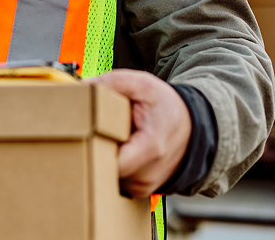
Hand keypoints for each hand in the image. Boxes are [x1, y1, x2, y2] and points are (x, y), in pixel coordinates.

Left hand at [85, 69, 190, 198]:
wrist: (192, 128)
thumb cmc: (167, 107)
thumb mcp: (143, 84)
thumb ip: (112, 83)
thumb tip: (81, 88)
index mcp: (150, 148)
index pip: (109, 161)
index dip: (93, 145)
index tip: (87, 130)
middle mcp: (147, 174)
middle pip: (103, 170)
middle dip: (94, 149)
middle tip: (95, 131)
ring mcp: (143, 186)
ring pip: (106, 177)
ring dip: (103, 157)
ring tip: (113, 138)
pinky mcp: (139, 191)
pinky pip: (115, 180)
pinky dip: (112, 165)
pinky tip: (120, 148)